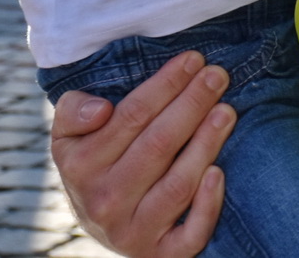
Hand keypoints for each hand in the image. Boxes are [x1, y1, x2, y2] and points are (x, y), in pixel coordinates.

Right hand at [50, 51, 234, 257]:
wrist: (101, 223)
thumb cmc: (96, 162)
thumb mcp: (70, 136)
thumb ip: (73, 112)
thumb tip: (101, 109)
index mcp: (80, 166)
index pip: (131, 117)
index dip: (165, 85)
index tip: (192, 60)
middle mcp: (104, 202)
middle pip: (158, 145)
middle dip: (192, 104)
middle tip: (218, 75)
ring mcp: (133, 232)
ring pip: (177, 185)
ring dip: (206, 144)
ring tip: (227, 111)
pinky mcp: (160, 254)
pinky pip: (189, 234)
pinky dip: (206, 206)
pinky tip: (219, 172)